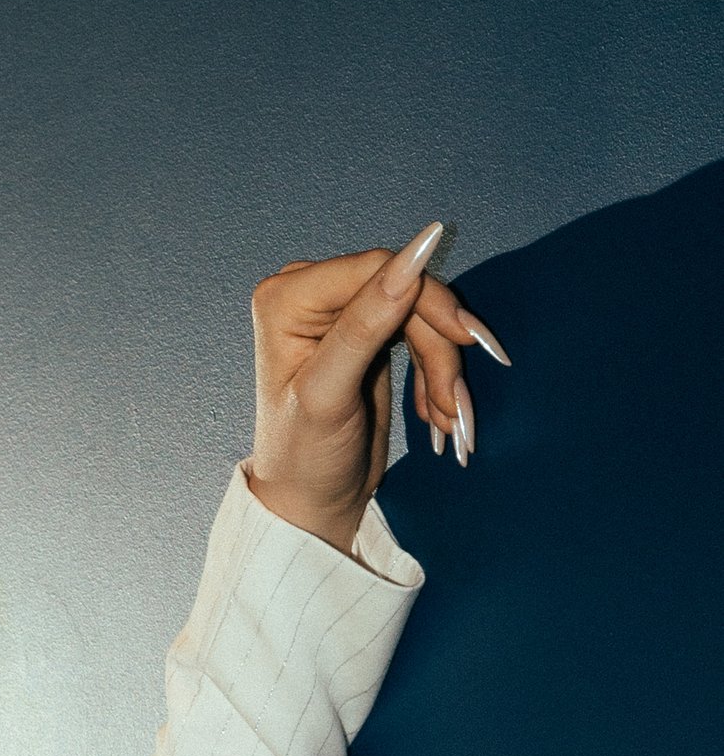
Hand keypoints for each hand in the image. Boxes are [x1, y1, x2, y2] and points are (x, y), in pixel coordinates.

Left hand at [247, 224, 511, 553]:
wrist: (311, 498)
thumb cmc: (303, 455)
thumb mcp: (329, 393)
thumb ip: (366, 324)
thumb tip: (415, 257)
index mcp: (288, 296)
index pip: (377, 269)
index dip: (428, 299)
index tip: (466, 339)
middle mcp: (311, 294)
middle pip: (406, 292)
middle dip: (439, 348)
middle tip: (455, 402)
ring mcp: (342, 312)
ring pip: (422, 316)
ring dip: (443, 368)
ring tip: (449, 419)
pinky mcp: (368, 333)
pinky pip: (422, 335)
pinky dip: (437, 374)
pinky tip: (438, 412)